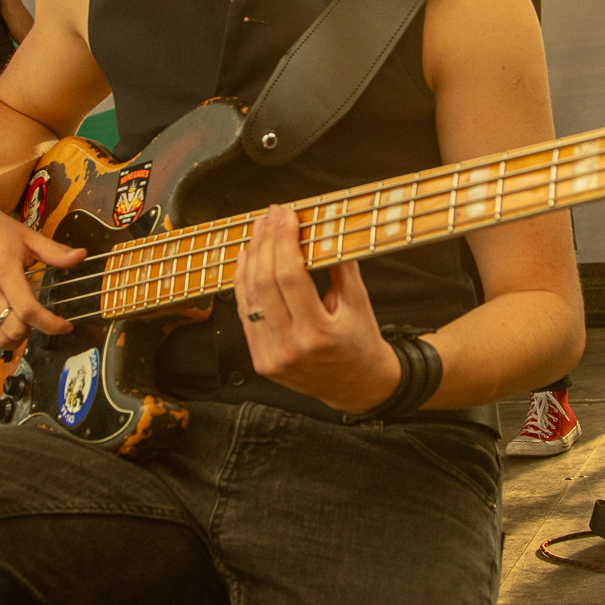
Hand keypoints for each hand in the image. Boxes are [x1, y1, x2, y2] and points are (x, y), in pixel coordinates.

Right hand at [0, 187, 85, 347]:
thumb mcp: (28, 237)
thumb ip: (55, 251)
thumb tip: (79, 255)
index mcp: (3, 268)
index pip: (28, 310)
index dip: (50, 324)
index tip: (64, 325)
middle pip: (13, 329)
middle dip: (33, 331)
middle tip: (41, 321)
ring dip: (16, 338)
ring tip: (24, 324)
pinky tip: (7, 326)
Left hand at [233, 204, 400, 412]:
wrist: (358, 388)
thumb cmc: (361, 344)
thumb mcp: (360, 304)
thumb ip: (341, 267)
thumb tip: (325, 229)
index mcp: (318, 334)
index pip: (290, 276)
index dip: (284, 240)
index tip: (286, 216)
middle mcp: (290, 348)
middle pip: (265, 282)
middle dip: (266, 242)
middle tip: (271, 216)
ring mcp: (271, 357)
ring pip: (249, 297)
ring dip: (251, 259)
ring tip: (259, 231)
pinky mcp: (261, 361)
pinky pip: (246, 314)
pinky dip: (243, 284)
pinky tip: (248, 260)